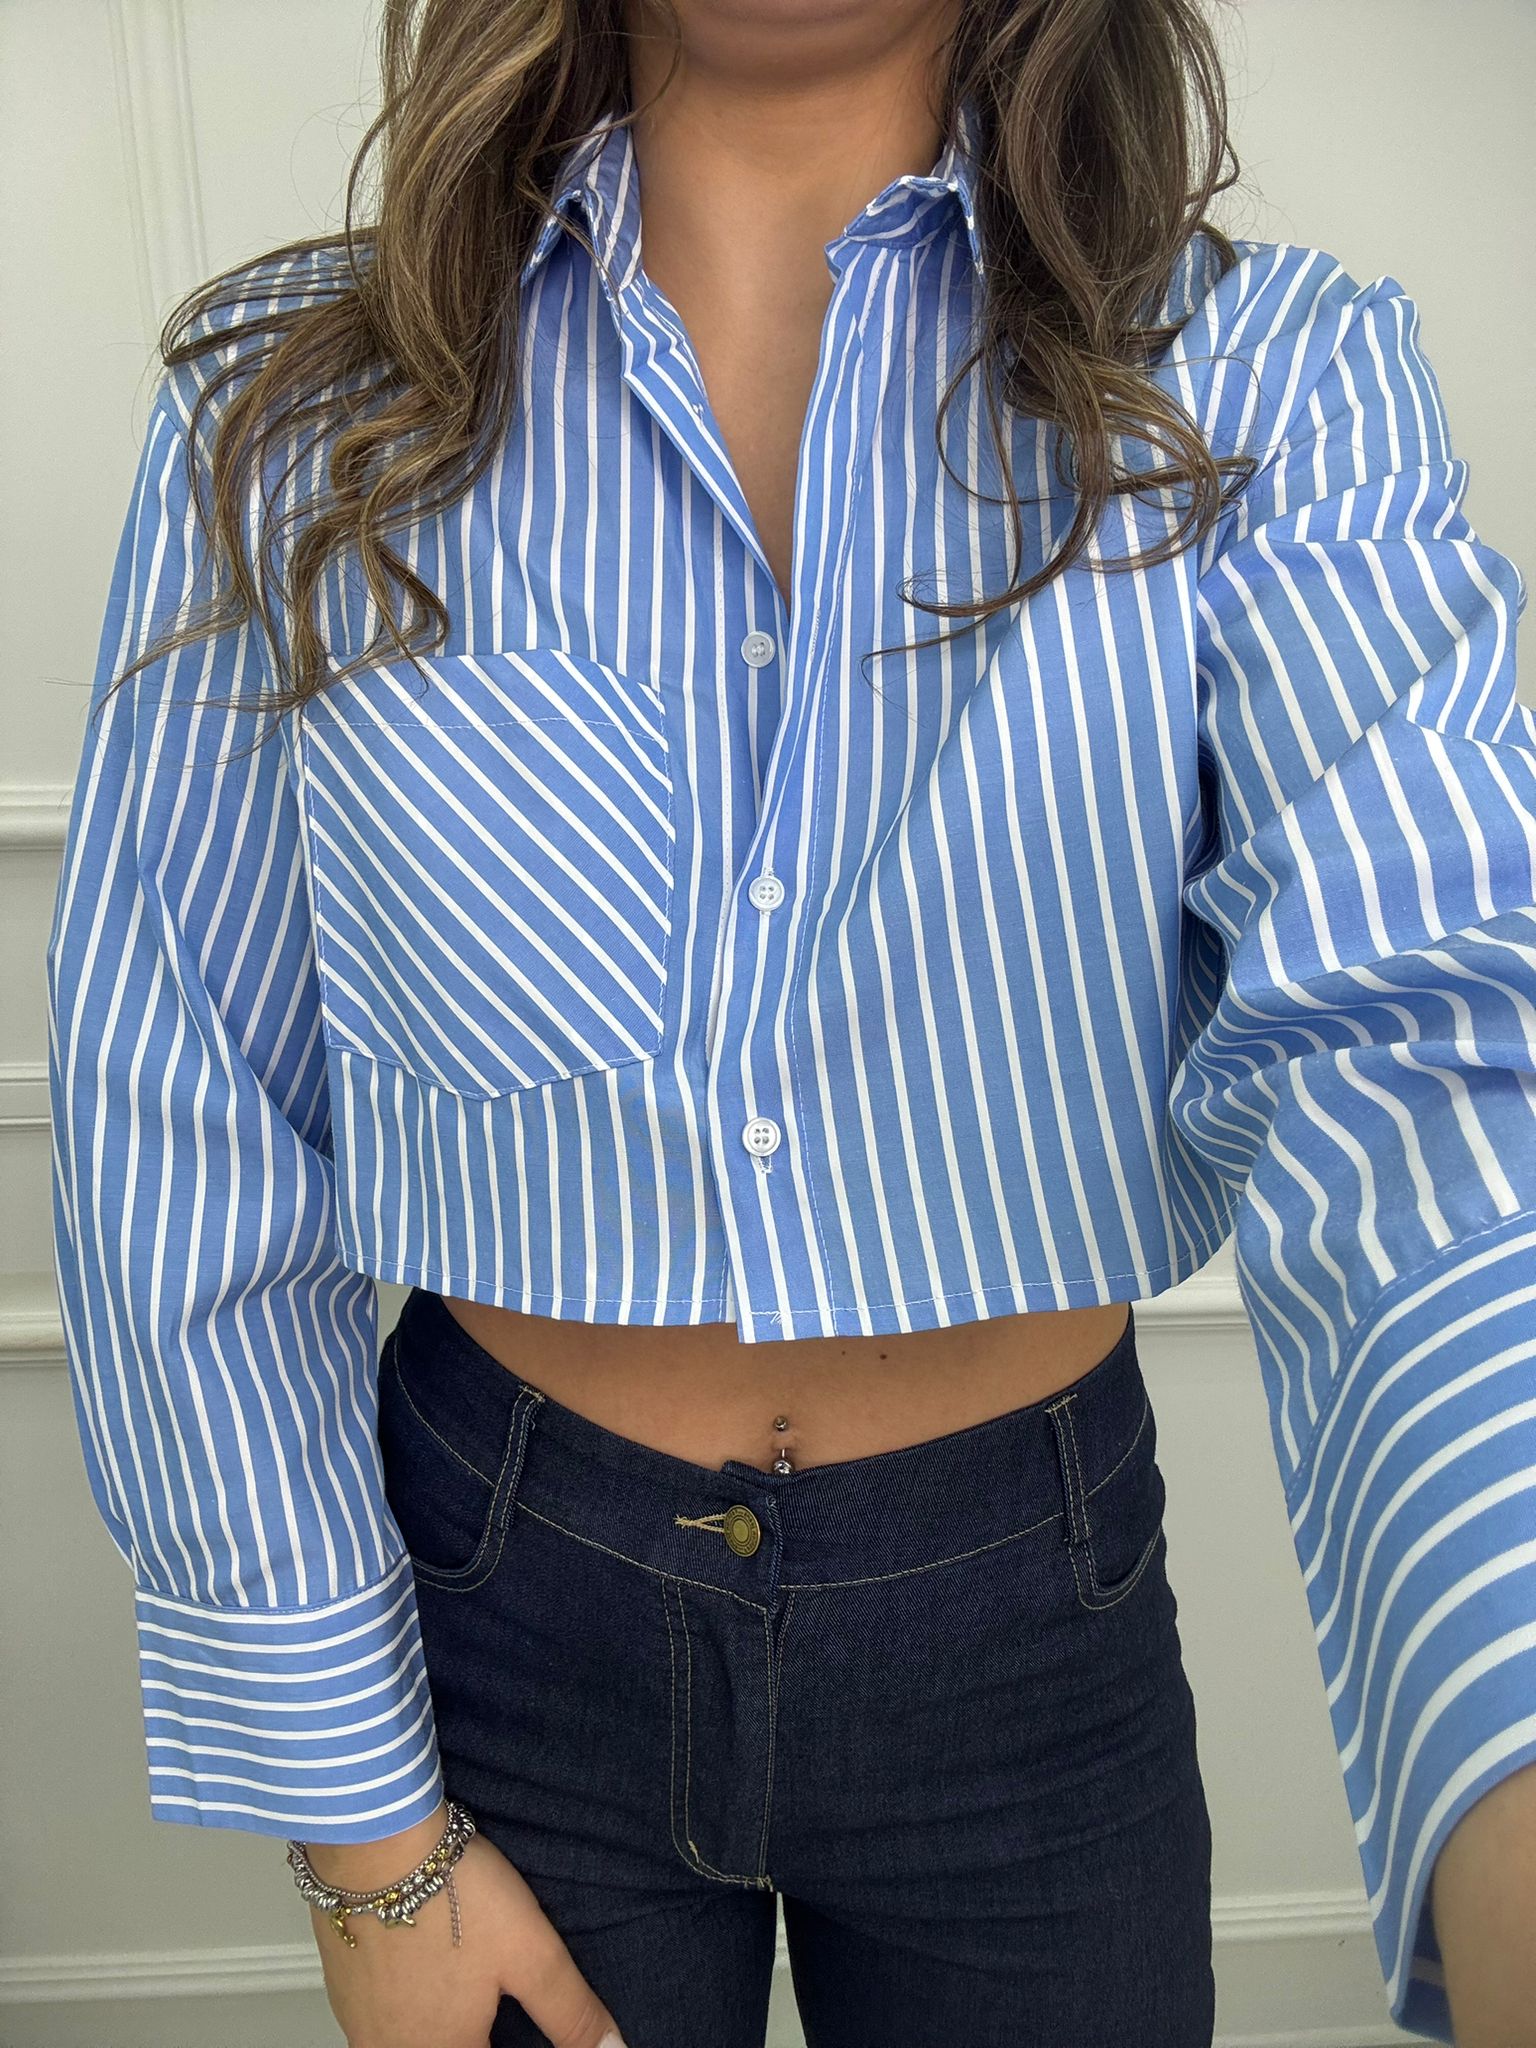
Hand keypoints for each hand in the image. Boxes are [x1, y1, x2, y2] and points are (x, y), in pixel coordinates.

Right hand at [303, 1805, 624, 2047]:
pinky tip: (421, 1977)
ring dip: (439, 2027)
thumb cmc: (455, 1896)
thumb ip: (570, 2012)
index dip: (516, 2045)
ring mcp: (362, 2024)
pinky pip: (378, 2024)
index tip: (520, 2026)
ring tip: (463, 1994)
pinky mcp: (342, 1991)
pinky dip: (406, 2012)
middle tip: (494, 2009)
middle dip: (477, 2034)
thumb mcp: (531, 1954)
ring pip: (408, 2043)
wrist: (372, 1844)